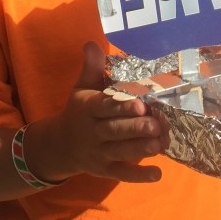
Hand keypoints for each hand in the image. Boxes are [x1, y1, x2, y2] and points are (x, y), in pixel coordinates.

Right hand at [47, 42, 168, 183]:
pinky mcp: (105, 170)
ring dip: (141, 149)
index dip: (122, 107)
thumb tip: (92, 43)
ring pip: (121, 152)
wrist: (60, 146)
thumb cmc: (78, 112)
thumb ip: (91, 68)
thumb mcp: (81, 88)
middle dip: (137, 129)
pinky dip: (139, 175)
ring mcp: (99, 153)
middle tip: (157, 124)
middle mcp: (93, 132)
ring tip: (161, 143)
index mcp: (89, 109)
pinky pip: (122, 174)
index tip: (140, 105)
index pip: (105, 107)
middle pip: (115, 131)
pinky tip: (157, 173)